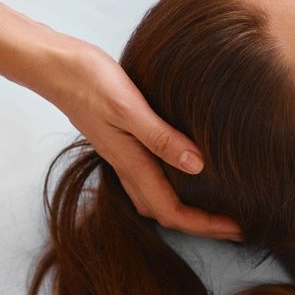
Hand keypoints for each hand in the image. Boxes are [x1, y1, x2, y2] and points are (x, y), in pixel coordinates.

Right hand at [39, 36, 244, 242]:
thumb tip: (198, 166)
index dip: (206, 225)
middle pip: (165, 212)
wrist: (55, 66)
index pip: (172, 211)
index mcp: (131, 162)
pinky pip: (148, 176)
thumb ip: (161, 138)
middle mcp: (126, 166)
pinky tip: (185, 168)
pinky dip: (171, 185)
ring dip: (185, 209)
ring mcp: (121, 154)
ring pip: (154, 197)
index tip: (239, 229)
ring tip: (215, 205)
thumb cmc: (90, 81)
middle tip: (236, 225)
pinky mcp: (120, 140)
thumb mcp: (129, 106)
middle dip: (199, 225)